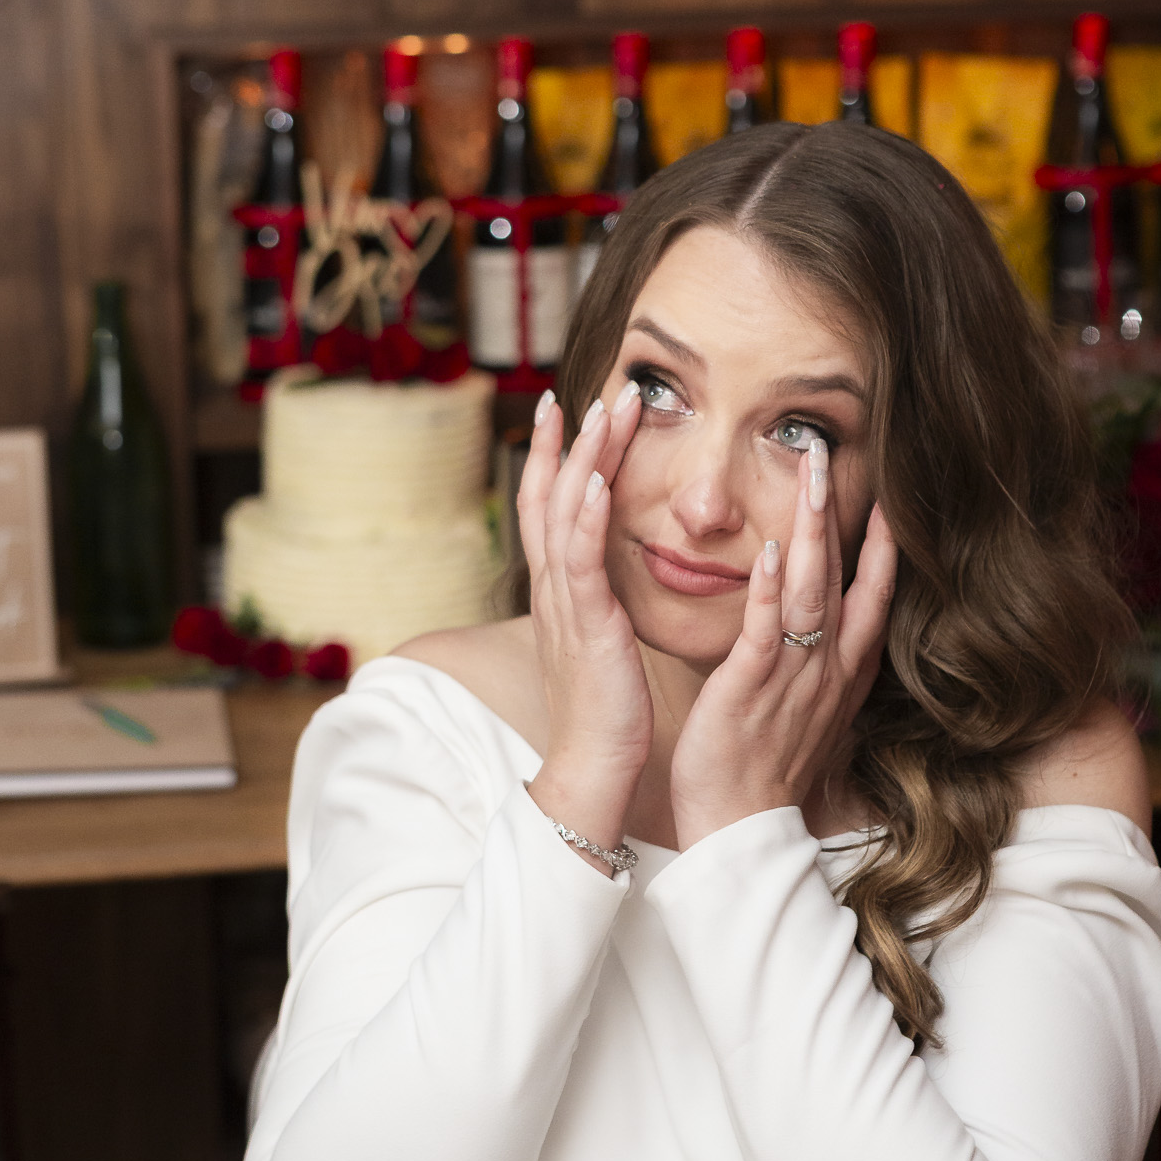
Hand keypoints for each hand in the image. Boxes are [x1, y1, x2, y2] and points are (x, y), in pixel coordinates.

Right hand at [518, 383, 652, 862]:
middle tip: (588, 390)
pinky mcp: (587, 626)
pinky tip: (598, 481)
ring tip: (603, 412)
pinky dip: (587, 516)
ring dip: (584, 458)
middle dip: (569, 441)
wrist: (592, 770)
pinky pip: (581, 561)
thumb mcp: (600, 644)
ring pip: (567, 514)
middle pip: (551, 495)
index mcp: (560, 592)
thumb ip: (601, 603)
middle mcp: (554, 589)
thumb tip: (610, 577)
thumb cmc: (606, 714)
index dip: (551, 457)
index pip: (550, 508)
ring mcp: (566, 605)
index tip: (564, 408)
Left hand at [669, 441, 897, 847]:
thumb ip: (815, 661)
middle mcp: (826, 667)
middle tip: (828, 449)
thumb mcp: (806, 707)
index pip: (870, 593)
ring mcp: (793, 676)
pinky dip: (768, 590)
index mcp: (840, 670)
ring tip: (809, 476)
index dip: (878, 543)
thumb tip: (813, 624)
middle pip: (840, 576)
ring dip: (809, 531)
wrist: (741, 830)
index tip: (884, 494)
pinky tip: (767, 550)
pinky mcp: (751, 689)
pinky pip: (765, 633)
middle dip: (836, 511)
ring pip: (810, 591)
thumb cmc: (763, 768)